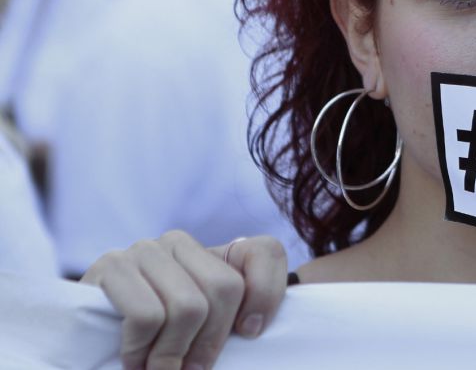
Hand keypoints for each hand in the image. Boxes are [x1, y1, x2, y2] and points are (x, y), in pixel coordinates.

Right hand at [81, 230, 287, 369]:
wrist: (85, 336)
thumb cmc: (162, 339)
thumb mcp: (208, 329)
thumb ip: (235, 319)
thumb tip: (252, 330)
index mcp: (213, 250)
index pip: (265, 251)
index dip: (266, 297)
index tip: (248, 335)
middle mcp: (179, 242)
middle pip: (225, 288)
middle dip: (211, 343)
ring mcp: (144, 250)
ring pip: (188, 306)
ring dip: (173, 354)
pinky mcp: (111, 266)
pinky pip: (146, 315)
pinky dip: (143, 350)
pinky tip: (135, 362)